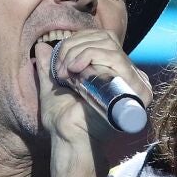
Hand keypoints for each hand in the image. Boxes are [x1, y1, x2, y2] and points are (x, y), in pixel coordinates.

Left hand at [34, 28, 149, 145]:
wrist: (67, 138)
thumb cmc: (61, 120)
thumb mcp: (52, 86)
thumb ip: (48, 67)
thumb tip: (42, 46)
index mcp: (111, 74)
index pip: (102, 40)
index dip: (78, 40)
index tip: (59, 60)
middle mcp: (125, 76)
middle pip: (106, 39)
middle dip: (76, 45)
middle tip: (61, 67)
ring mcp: (132, 83)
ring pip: (110, 47)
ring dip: (81, 52)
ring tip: (66, 70)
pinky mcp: (134, 91)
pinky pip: (117, 59)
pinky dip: (93, 55)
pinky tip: (76, 68)